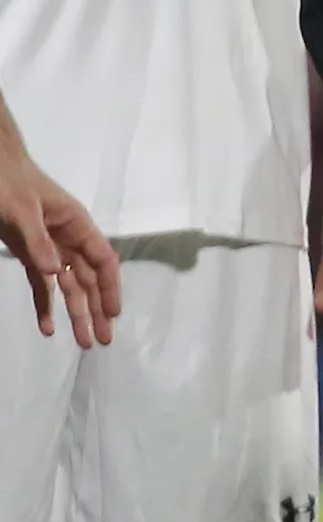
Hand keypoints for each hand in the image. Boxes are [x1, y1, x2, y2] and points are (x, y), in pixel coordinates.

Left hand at [0, 134, 116, 347]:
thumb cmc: (8, 181)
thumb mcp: (20, 209)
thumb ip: (37, 241)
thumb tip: (55, 273)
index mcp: (76, 224)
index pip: (102, 260)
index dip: (110, 287)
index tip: (113, 313)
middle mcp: (68, 239)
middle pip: (88, 279)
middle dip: (97, 309)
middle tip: (103, 339)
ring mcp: (50, 248)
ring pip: (69, 286)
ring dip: (76, 313)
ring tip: (83, 341)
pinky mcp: (30, 254)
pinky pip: (41, 284)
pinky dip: (44, 305)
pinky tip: (47, 327)